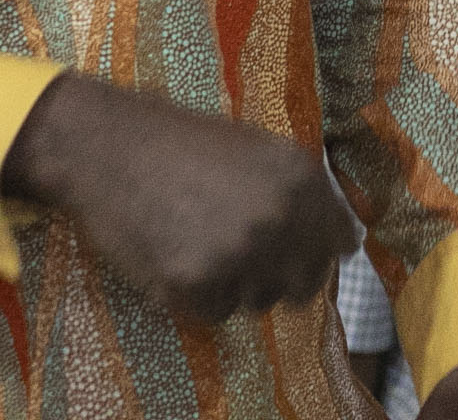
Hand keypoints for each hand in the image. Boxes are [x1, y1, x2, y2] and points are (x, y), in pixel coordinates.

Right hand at [1, 73, 357, 319]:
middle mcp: (280, 217)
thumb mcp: (259, 150)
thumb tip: (348, 242)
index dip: (315, 251)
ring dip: (235, 285)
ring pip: (257, 301)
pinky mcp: (193, 283)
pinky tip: (174, 255)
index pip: (338, 245)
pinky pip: (213, 313)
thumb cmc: (183, 144)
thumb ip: (303, 194)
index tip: (294, 249)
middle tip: (239, 252)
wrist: (110, 147)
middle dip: (278, 276)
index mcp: (302, 179)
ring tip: (199, 241)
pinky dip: (196, 296)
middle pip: (303, 284)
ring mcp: (238, 253)